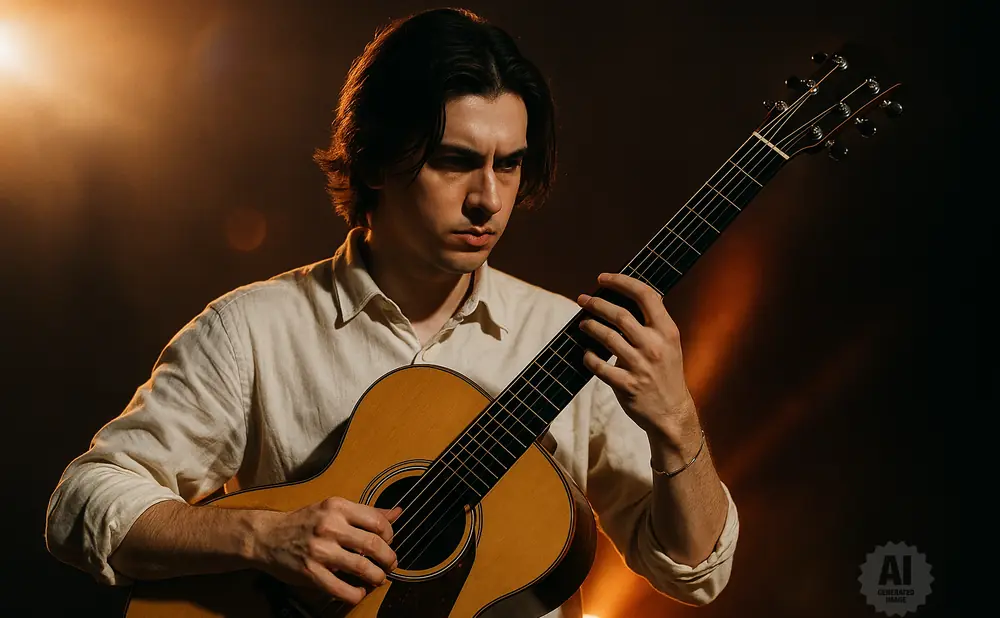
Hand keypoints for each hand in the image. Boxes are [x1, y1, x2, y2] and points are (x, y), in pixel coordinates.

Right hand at [252, 497, 401, 604]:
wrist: (266, 537)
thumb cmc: (303, 522)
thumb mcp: (333, 509)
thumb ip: (365, 512)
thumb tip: (397, 512)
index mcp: (337, 507)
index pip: (378, 521)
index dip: (390, 535)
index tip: (389, 542)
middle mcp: (330, 526)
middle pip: (374, 545)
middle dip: (389, 558)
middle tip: (390, 564)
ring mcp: (320, 550)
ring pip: (363, 568)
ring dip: (377, 577)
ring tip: (378, 578)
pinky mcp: (311, 573)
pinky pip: (342, 589)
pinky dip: (356, 594)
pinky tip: (358, 591)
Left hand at [577, 272, 698, 444]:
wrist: (671, 413)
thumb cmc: (667, 373)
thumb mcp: (670, 343)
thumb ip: (655, 321)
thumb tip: (638, 293)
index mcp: (667, 331)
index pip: (645, 295)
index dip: (621, 282)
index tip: (603, 278)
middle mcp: (654, 346)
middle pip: (619, 315)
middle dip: (596, 303)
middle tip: (582, 299)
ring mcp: (640, 366)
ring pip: (607, 338)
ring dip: (589, 326)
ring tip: (582, 323)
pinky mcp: (626, 385)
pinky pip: (599, 366)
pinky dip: (589, 357)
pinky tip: (586, 353)